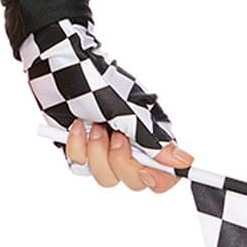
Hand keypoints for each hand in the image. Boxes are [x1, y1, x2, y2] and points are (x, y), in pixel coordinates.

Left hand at [18, 17, 193, 195]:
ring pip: (107, 178)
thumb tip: (185, 162)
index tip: (148, 172)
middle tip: (114, 136)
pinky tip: (77, 127)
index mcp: (151, 136)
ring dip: (97, 154)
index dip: (159, 178)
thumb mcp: (129, 112)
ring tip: (93, 127)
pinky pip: (81, 166)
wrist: (62, 66)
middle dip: (121, 161)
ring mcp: (106, 150)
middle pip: (135, 181)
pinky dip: (77, 148)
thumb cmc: (99, 81)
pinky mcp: (83, 149)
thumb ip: (155, 142)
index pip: (165, 174)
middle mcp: (132, 146)